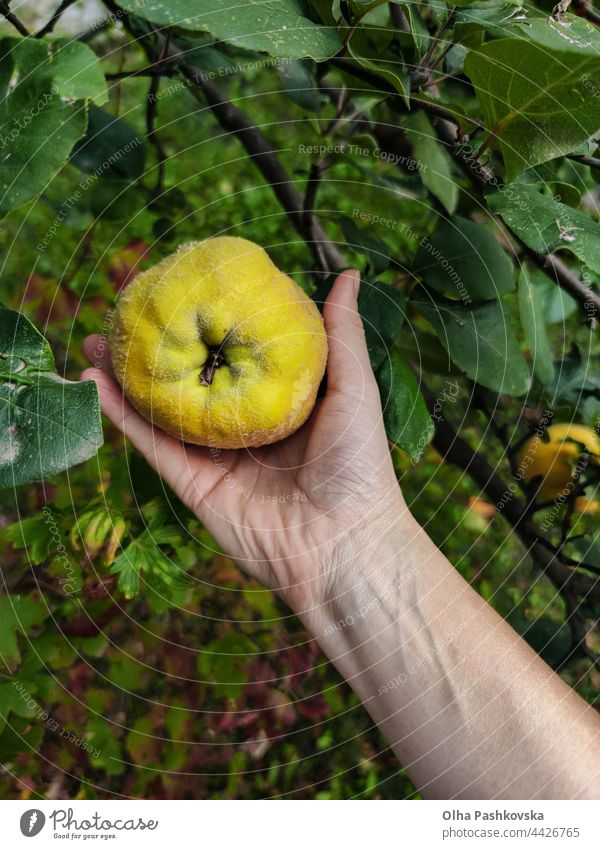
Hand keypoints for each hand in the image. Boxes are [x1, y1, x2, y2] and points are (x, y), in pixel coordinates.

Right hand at [82, 270, 411, 618]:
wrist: (345, 545)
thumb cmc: (358, 463)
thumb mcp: (353, 387)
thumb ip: (340, 333)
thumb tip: (348, 273)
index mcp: (278, 404)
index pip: (236, 357)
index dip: (210, 326)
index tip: (184, 291)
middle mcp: (243, 429)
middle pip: (191, 381)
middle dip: (158, 350)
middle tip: (125, 312)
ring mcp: (216, 458)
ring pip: (162, 412)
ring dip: (126, 379)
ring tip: (94, 342)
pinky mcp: (194, 486)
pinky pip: (154, 446)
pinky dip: (122, 417)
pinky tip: (94, 385)